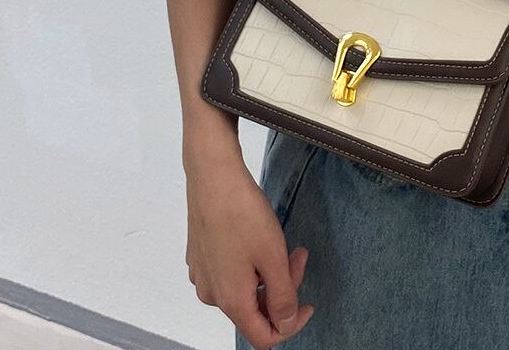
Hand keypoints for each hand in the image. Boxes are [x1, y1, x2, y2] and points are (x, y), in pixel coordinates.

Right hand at [185, 141, 313, 348]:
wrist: (212, 175)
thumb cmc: (241, 212)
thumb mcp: (273, 257)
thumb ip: (283, 297)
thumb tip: (285, 323)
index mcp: (230, 300)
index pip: (264, 337)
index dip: (290, 325)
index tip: (308, 303)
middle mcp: (212, 294)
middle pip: (255, 310)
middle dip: (282, 288)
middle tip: (298, 257)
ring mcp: (203, 274)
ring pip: (244, 289)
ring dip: (268, 273)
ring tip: (281, 243)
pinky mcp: (200, 255)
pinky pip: (230, 272)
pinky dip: (251, 263)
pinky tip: (258, 237)